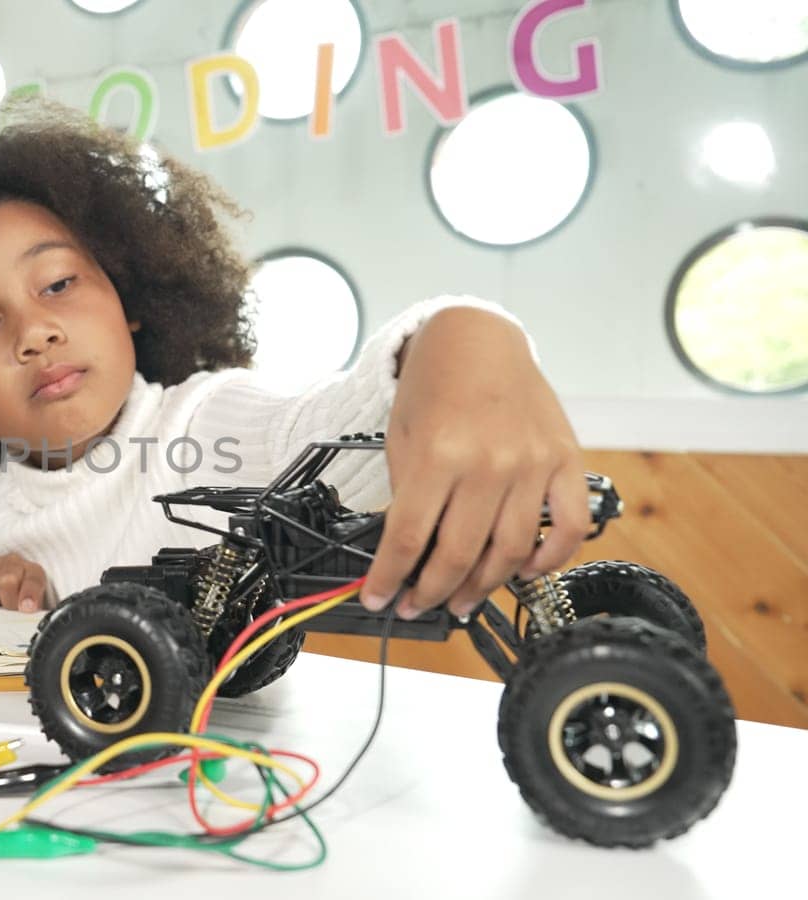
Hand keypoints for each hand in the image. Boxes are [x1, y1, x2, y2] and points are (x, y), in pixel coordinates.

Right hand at [0, 552, 48, 612]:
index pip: (33, 580)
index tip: (26, 608)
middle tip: (6, 609)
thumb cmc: (18, 603)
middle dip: (6, 601)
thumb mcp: (31, 611)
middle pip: (7, 579)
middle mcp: (13, 563)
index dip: (29, 595)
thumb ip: (33, 615)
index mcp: (33, 573)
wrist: (6, 593)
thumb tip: (29, 617)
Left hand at [361, 307, 590, 619]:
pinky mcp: (566, 461)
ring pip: (511, 551)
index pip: (408, 537)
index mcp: (439, 454)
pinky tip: (524, 571)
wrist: (477, 340)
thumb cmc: (434, 387)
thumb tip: (406, 553)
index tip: (379, 599)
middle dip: (432, 592)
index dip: (389, 578)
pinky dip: (550, 559)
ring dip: (483, 587)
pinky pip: (570, 527)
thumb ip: (406, 494)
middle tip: (419, 607)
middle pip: (459, 554)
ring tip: (462, 601)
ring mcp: (533, 464)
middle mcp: (489, 462)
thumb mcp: (400, 438)